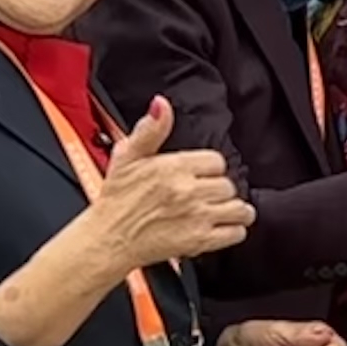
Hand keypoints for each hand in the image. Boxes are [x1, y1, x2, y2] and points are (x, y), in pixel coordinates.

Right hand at [86, 100, 252, 272]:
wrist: (107, 239)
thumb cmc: (116, 201)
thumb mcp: (127, 157)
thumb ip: (150, 129)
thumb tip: (161, 105)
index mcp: (173, 167)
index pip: (216, 161)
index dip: (209, 169)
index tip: (200, 176)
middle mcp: (188, 190)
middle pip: (228, 185)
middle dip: (218, 191)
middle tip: (204, 196)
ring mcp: (197, 216)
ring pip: (239, 208)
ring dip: (232, 211)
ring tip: (217, 211)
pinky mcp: (200, 240)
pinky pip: (236, 232)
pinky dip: (232, 231)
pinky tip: (218, 228)